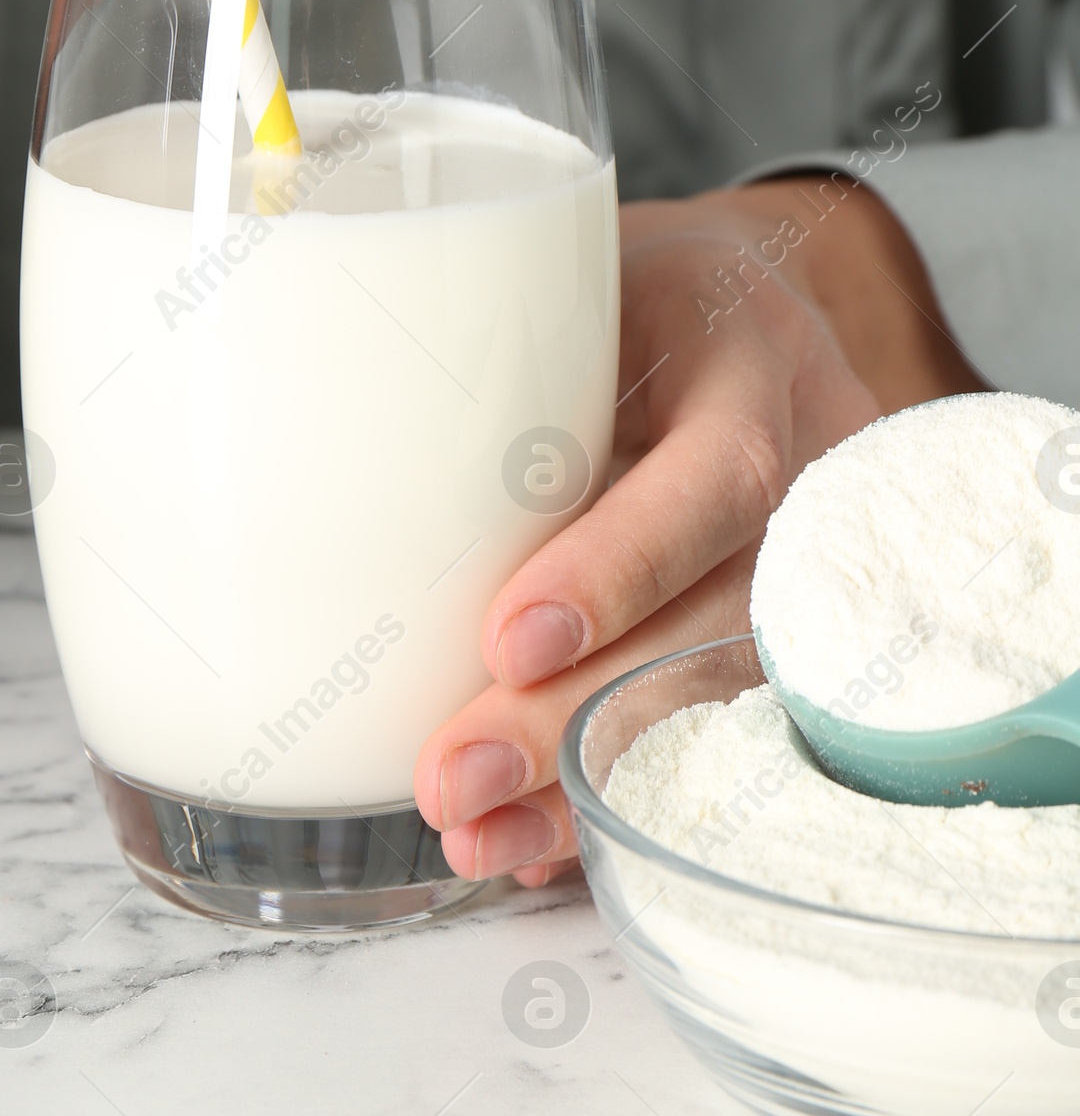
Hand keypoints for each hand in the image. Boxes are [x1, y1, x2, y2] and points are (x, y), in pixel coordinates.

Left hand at [414, 174, 984, 883]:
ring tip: (475, 833)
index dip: (623, 565)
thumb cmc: (618, 288)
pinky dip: (622, 784)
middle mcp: (811, 460)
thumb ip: (484, 361)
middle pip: (721, 612)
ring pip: (724, 689)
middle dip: (584, 714)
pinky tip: (535, 839)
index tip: (512, 639)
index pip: (716, 473)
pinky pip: (718, 720)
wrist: (732, 302)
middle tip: (455, 778)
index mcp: (748, 351)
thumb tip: (299, 453)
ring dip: (593, 775)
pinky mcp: (789, 623)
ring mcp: (817, 551)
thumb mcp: (560, 276)